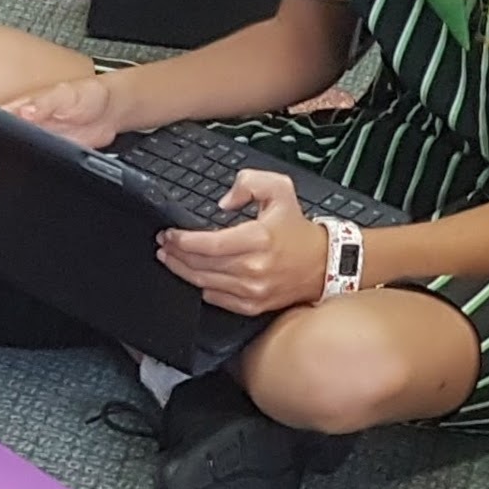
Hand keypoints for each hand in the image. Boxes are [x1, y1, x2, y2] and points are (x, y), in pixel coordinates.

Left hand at [156, 167, 326, 315]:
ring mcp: (253, 291)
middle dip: (176, 253)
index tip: (169, 234)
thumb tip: (224, 201)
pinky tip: (192, 275)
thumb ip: (248, 183)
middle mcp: (254, 268)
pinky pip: (215, 299)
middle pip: (201, 265)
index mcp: (259, 238)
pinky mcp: (253, 306)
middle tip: (164, 243)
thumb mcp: (280, 190)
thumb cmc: (298, 230)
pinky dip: (200, 287)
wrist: (323, 264)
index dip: (183, 240)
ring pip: (203, 283)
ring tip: (169, 258)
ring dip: (181, 270)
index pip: (209, 244)